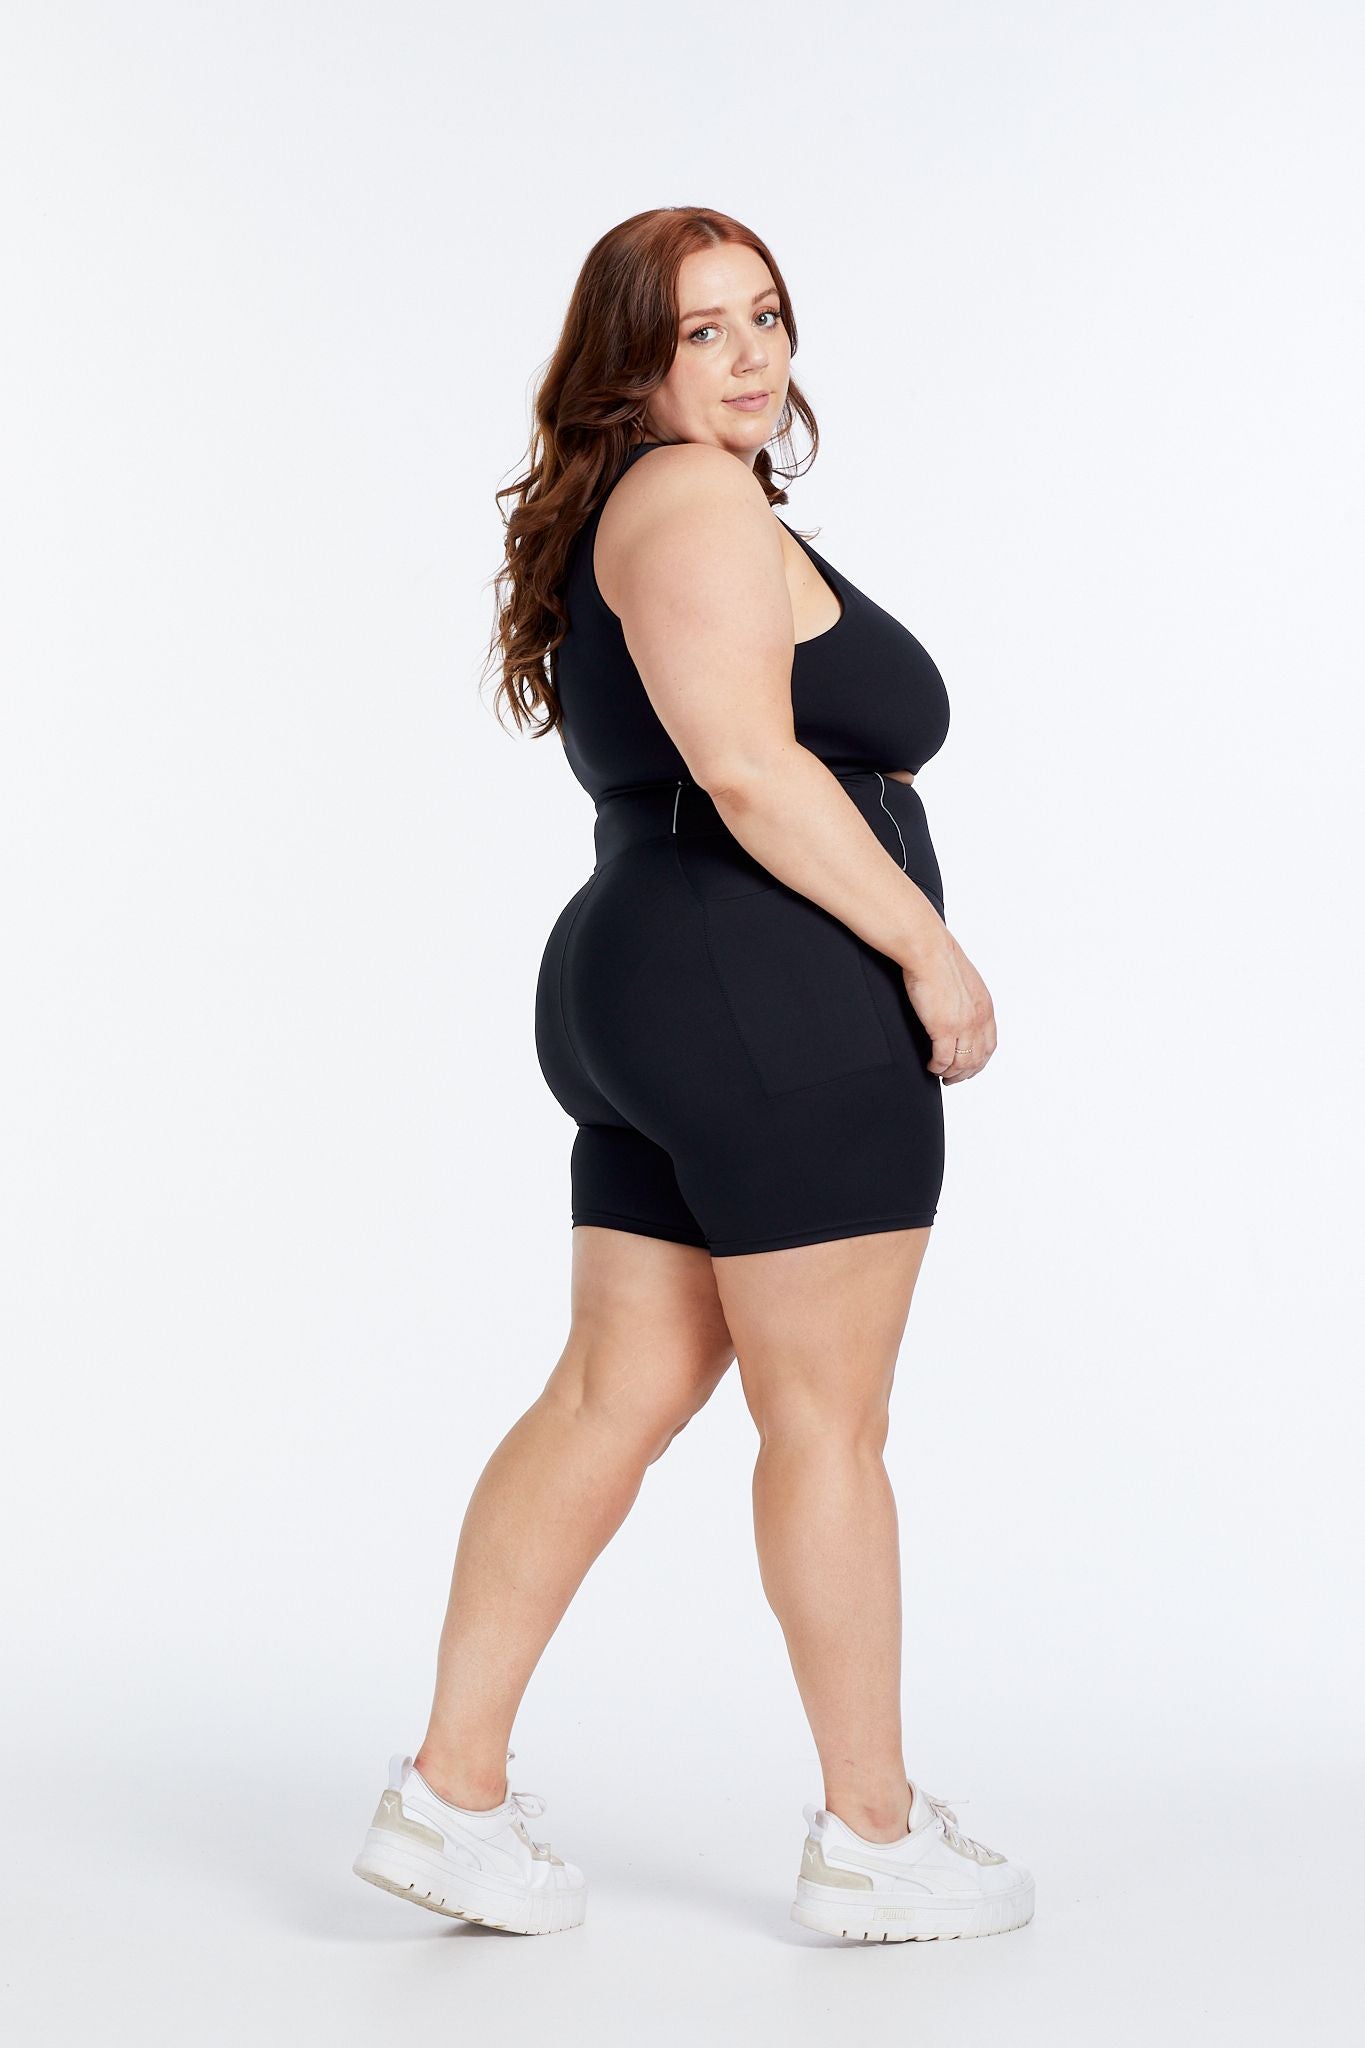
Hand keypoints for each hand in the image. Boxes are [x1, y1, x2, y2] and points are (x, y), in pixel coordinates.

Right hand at [901, 929, 996, 1083]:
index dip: (980, 1061)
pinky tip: (932, 1066)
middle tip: (953, 1079)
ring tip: (940, 1074)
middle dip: (965, 1073)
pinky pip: (943, 1060)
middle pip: (977, 1058)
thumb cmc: (940, 960)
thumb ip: (967, 1001)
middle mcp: (978, 1019)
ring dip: (951, 1073)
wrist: (928, 952)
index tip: (969, 1067)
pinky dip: (938, 1067)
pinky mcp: (943, 1029)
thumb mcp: (965, 983)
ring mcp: (962, 1026)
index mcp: (985, 1008)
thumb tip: (959, 1011)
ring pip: (961, 1063)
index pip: (989, 1044)